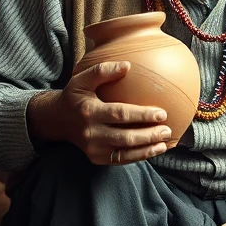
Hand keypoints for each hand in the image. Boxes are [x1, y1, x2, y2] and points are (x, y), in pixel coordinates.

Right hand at [26, 61, 171, 164]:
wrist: (57, 120)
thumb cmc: (75, 96)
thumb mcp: (82, 79)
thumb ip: (102, 71)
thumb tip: (127, 66)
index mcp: (89, 111)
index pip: (120, 114)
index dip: (142, 115)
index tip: (162, 112)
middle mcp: (91, 133)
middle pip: (125, 137)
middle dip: (149, 135)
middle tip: (167, 130)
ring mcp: (93, 148)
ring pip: (125, 152)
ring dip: (147, 149)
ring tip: (165, 142)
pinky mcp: (96, 158)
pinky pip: (121, 160)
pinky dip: (140, 156)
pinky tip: (155, 149)